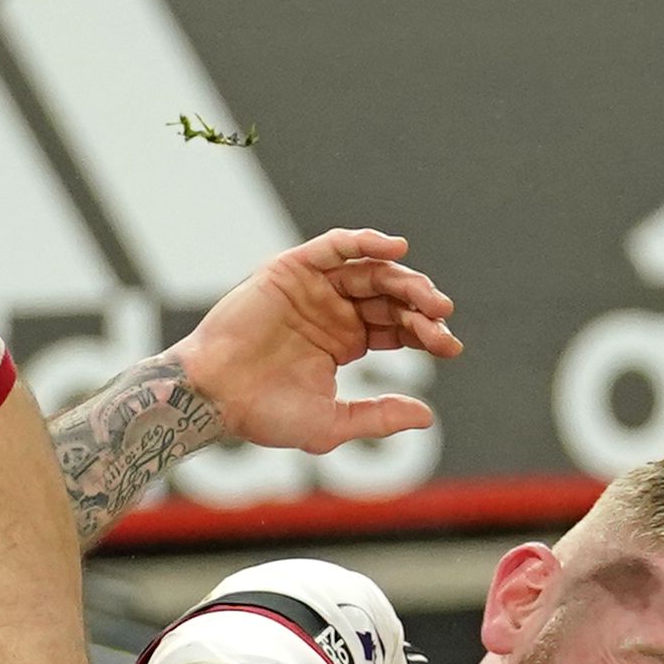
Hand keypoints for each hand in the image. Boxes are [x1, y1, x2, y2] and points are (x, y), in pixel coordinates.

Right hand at [170, 228, 460, 456]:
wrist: (212, 396)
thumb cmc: (262, 414)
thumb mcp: (331, 422)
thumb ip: (377, 417)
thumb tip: (428, 416)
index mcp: (345, 341)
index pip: (398, 328)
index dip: (427, 334)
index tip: (451, 347)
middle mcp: (333, 310)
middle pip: (391, 297)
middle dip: (421, 306)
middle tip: (443, 318)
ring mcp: (313, 288)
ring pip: (370, 271)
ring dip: (403, 277)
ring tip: (427, 296)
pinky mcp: (291, 270)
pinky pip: (334, 247)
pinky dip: (363, 241)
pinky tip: (394, 249)